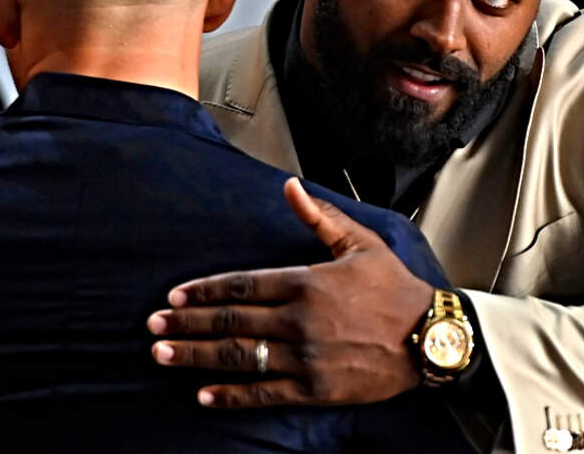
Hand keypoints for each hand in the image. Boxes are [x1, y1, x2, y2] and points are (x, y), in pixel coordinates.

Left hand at [147, 177, 434, 407]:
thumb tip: (290, 187)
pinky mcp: (315, 389)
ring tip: (163, 355)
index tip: (175, 297)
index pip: (241, 284)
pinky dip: (231, 396)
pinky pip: (264, 393)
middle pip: (230, 320)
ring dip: (196, 356)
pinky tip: (204, 395)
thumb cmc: (397, 290)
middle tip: (153, 327)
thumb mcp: (360, 243)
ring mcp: (304, 357)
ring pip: (238, 355)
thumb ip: (320, 217)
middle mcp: (298, 320)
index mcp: (305, 282)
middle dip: (186, 324)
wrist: (431, 339)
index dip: (203, 290)